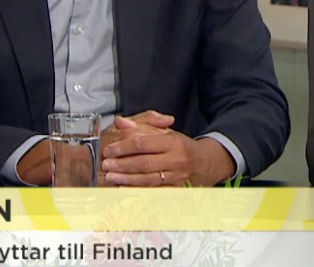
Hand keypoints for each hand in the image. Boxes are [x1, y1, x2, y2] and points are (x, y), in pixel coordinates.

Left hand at [101, 120, 233, 186]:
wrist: (207, 163)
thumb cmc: (182, 146)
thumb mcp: (165, 131)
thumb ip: (141, 125)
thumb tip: (119, 121)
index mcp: (172, 142)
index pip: (142, 143)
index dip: (123, 147)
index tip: (109, 149)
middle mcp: (175, 159)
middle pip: (143, 163)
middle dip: (122, 165)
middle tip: (106, 165)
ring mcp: (177, 177)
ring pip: (148, 180)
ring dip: (127, 180)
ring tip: (111, 178)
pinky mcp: (177, 190)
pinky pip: (155, 192)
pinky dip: (139, 192)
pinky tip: (125, 190)